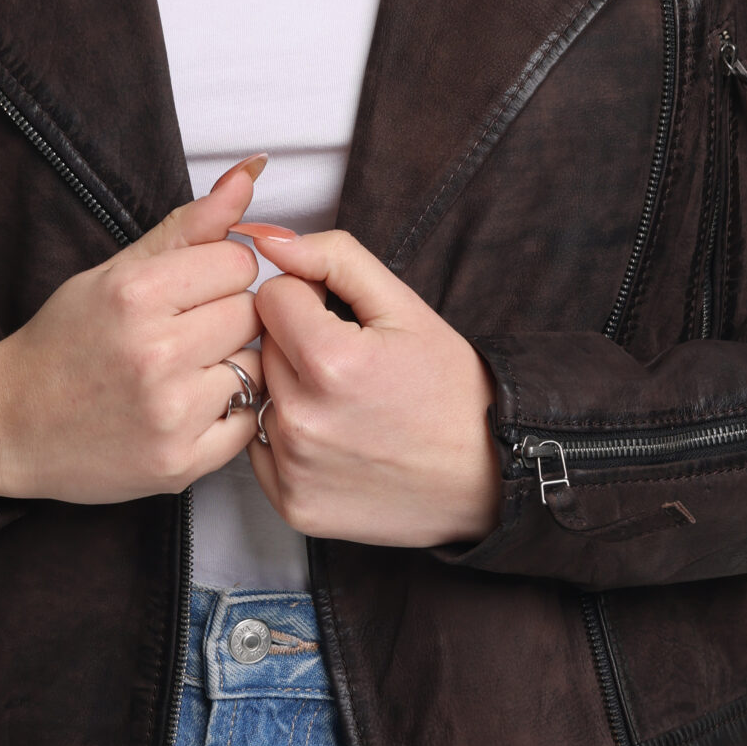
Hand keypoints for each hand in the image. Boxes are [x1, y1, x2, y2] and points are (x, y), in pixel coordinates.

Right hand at [0, 160, 266, 504]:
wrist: (9, 424)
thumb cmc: (64, 342)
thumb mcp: (117, 271)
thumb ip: (190, 224)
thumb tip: (252, 172)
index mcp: (136, 295)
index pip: (239, 262)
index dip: (219, 272)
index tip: (190, 289)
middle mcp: (156, 354)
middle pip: (252, 313)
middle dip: (226, 317)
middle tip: (184, 332)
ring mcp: (171, 414)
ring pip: (257, 366)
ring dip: (231, 365)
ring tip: (185, 370)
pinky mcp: (181, 463)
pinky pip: (249, 421)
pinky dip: (228, 413)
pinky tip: (189, 406)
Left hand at [244, 226, 502, 548]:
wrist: (488, 476)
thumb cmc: (451, 392)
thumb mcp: (405, 306)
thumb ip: (335, 259)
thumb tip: (271, 240)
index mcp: (330, 362)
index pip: (272, 295)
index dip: (308, 298)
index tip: (341, 320)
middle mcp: (303, 420)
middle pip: (262, 344)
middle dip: (297, 342)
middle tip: (352, 364)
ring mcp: (294, 468)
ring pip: (258, 393)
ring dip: (290, 388)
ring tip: (346, 402)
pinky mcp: (292, 504)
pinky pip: (261, 446)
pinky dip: (288, 437)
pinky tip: (335, 437)